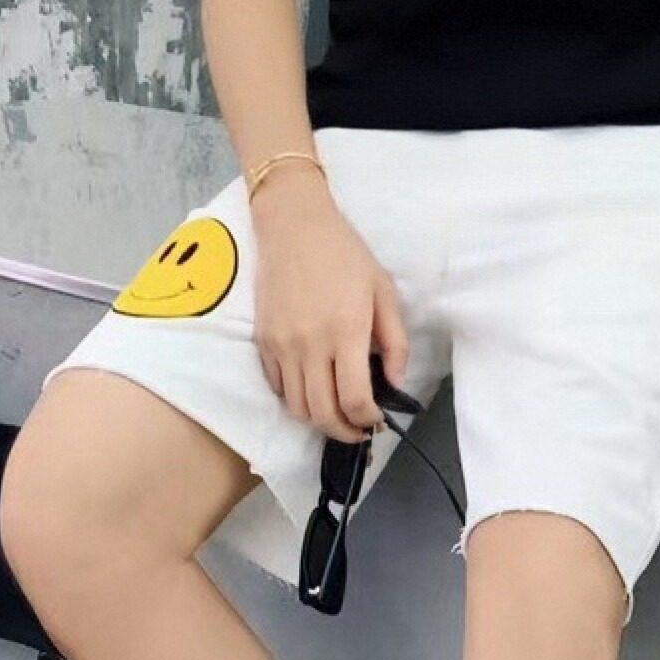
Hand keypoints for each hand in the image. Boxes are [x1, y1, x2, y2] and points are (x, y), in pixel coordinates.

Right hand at [248, 168, 407, 441]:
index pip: (354, 399)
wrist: (293, 226)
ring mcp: (282, 345)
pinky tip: (314, 389)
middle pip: (322, 414)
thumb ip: (395, 341)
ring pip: (297, 407)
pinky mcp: (263, 342)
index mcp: (346, 331)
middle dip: (344, 432)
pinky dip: (297, 399)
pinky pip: (278, 387)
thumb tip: (395, 382)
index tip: (377, 421)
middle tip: (359, 430)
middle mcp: (310, 344)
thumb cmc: (345, 255)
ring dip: (319, 421)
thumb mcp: (383, 291)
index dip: (368, 420)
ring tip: (337, 415)